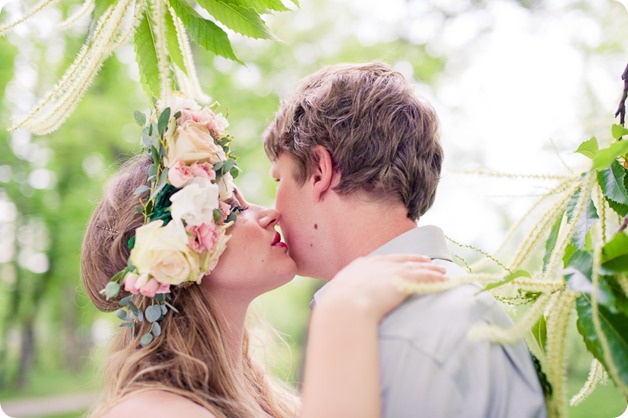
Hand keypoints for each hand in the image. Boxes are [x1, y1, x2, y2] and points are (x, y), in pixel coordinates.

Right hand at [318, 254, 446, 322]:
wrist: (344, 307)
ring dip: (430, 269)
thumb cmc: (337, 309)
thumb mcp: (337, 299)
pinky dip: (436, 277)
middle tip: (426, 260)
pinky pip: (424, 276)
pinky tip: (445, 279)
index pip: (381, 260)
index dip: (394, 261)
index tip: (401, 262)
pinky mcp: (404, 279)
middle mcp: (376, 264)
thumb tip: (339, 311)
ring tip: (441, 271)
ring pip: (416, 266)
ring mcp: (390, 270)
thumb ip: (343, 300)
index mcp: (359, 266)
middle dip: (415, 260)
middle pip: (401, 259)